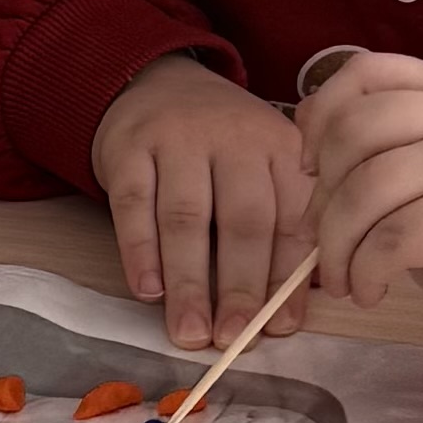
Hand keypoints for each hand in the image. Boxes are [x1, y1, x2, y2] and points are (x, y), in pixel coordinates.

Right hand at [90, 54, 317, 352]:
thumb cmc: (221, 147)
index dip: (286, 280)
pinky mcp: (129, 146)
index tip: (279, 330)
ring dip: (188, 283)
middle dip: (240, 289)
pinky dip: (140, 251)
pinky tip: (147, 292)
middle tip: (232, 340)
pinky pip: (134, 205)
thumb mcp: (264, 168)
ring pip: (187, 218)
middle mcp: (236, 138)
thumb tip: (287, 313)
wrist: (156, 83)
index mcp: (282, 148)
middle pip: (243, 221)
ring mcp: (179, 138)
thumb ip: (280, 228)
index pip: (292, 221)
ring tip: (189, 333)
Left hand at [298, 52, 422, 363]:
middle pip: (354, 130)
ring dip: (337, 244)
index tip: (309, 166)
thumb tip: (305, 159)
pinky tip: (370, 290)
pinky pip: (389, 238)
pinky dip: (365, 271)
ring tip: (342, 277)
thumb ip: (383, 149)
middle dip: (321, 194)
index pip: (368, 71)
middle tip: (321, 239)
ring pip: (365, 189)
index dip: (321, 114)